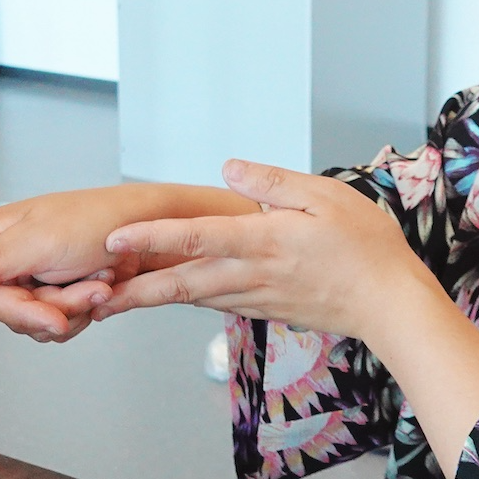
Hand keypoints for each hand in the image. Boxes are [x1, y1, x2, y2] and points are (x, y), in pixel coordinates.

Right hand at [0, 184, 256, 342]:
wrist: (155, 229)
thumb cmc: (103, 221)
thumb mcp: (42, 241)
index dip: (21, 311)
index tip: (53, 317)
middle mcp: (10, 257)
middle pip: (14, 312)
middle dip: (57, 306)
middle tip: (90, 288)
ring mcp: (36, 275)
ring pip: (39, 321)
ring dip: (75, 308)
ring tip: (100, 282)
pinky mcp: (60, 290)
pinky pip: (60, 323)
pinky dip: (85, 311)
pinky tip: (103, 288)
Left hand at [97, 159, 443, 342]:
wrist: (390, 304)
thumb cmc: (366, 246)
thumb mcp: (327, 197)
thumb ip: (274, 184)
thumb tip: (229, 169)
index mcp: (264, 241)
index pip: (198, 237)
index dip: (153, 237)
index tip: (115, 239)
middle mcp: (252, 274)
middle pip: (181, 282)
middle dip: (132, 289)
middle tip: (88, 296)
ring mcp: (256, 297)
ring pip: (193, 297)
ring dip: (152, 299)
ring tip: (111, 300)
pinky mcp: (264, 309)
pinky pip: (215, 303)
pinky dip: (185, 301)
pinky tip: (168, 295)